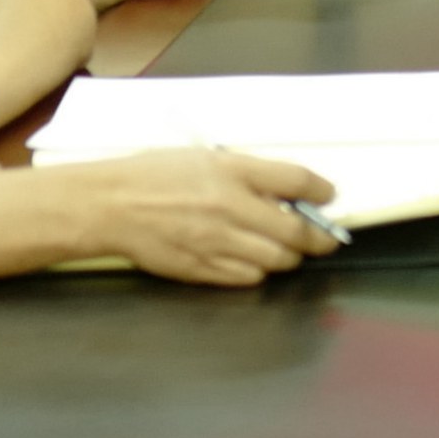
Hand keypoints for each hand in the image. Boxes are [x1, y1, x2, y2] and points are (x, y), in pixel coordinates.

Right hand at [62, 149, 334, 285]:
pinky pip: (248, 278)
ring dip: (290, 257)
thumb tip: (286, 191)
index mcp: (230, 171)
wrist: (108, 206)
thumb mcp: (204, 159)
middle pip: (296, 231)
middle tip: (325, 238)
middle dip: (320, 237)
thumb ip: (246, 174)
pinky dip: (259, 271)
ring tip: (288, 250)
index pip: (296, 180)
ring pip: (277, 260)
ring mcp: (217, 242)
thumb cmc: (153, 175)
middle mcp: (229, 207)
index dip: (322, 191)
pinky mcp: (202, 269)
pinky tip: (255, 262)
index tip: (329, 196)